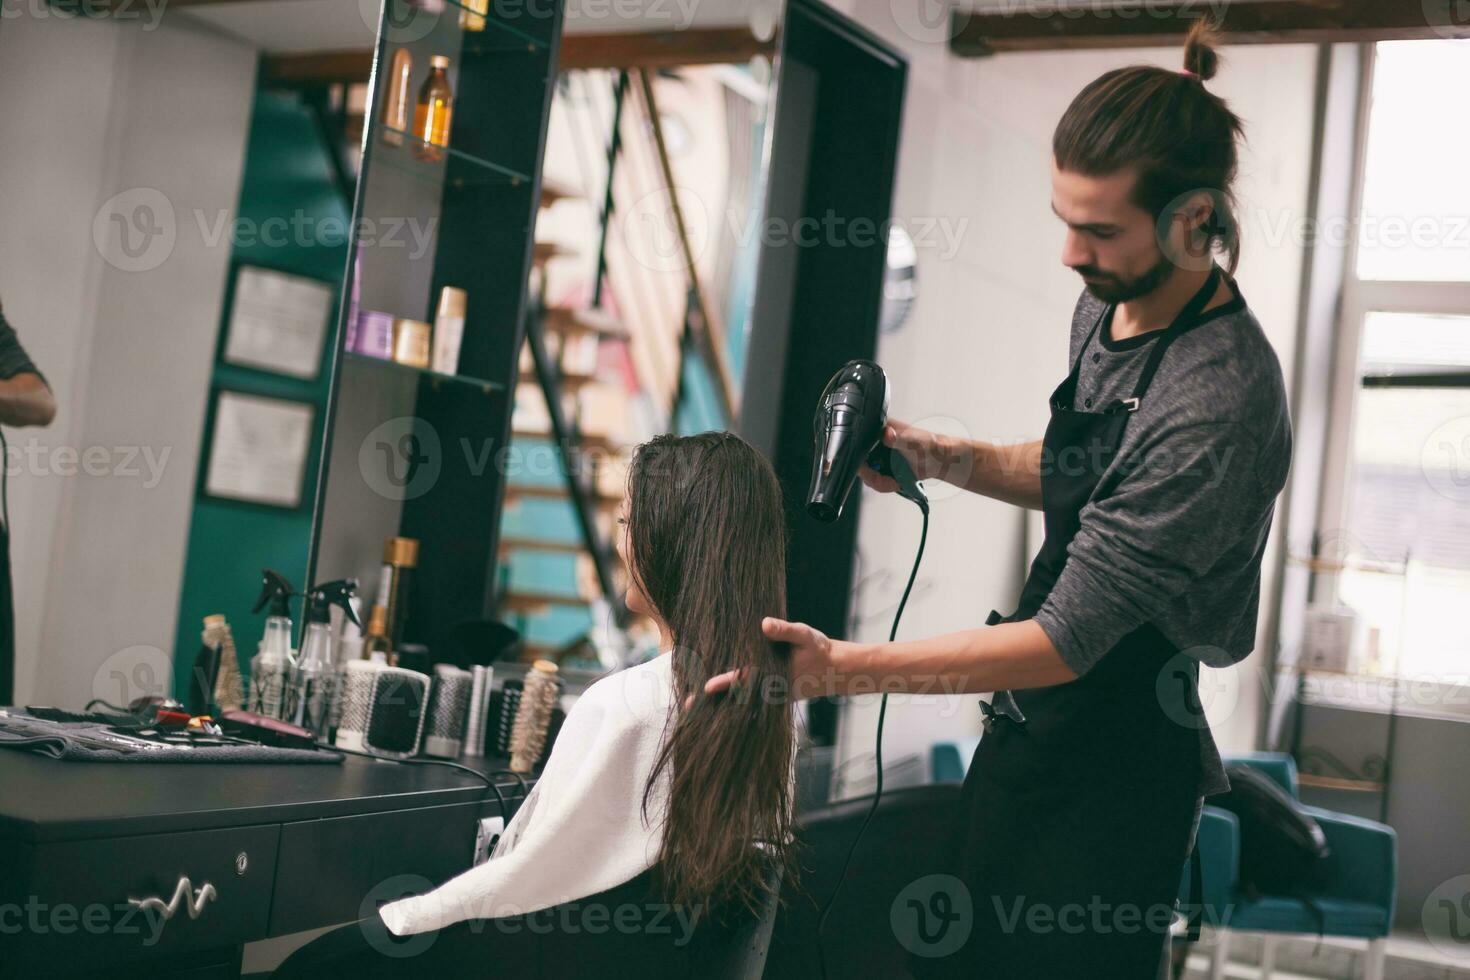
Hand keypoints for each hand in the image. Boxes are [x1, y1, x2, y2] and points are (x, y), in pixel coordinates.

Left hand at [702, 617, 842, 701]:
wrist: (834, 670)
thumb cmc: (817, 649)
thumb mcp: (804, 635)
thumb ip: (785, 630)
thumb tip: (764, 624)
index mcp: (774, 675)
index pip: (745, 679)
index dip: (726, 682)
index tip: (706, 686)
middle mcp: (770, 690)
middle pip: (738, 697)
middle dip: (714, 701)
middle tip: (687, 706)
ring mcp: (771, 696)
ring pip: (742, 701)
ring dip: (719, 703)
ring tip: (692, 706)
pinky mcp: (772, 697)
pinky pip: (749, 699)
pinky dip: (732, 699)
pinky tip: (713, 699)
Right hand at [858, 419, 947, 493]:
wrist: (938, 460)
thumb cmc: (928, 444)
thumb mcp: (913, 440)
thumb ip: (899, 438)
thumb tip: (887, 434)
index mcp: (880, 431)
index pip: (858, 442)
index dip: (859, 457)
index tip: (868, 467)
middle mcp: (876, 444)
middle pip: (860, 462)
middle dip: (870, 475)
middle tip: (885, 480)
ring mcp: (879, 458)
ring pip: (867, 474)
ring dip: (879, 482)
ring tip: (894, 483)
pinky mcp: (883, 469)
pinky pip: (876, 481)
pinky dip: (884, 485)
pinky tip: (896, 483)